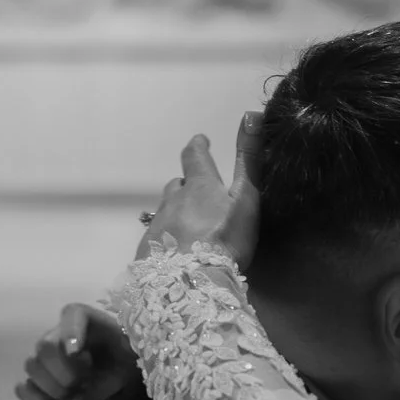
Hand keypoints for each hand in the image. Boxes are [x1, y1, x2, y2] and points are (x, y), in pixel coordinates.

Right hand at [13, 302, 140, 399]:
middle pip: (44, 346)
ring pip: (32, 367)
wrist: (120, 380)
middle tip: (82, 383)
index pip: (72, 314)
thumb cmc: (124, 359)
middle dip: (64, 371)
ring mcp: (43, 357)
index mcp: (83, 318)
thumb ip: (117, 345)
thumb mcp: (131, 349)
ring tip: (74, 393)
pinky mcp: (37, 381)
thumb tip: (78, 351)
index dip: (71, 334)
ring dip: (54, 388)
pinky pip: (24, 389)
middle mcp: (58, 334)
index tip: (77, 353)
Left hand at [136, 113, 261, 266]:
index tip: (201, 140)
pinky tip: (176, 253)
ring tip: (189, 227)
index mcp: (199, 186)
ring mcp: (158, 226)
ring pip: (166, 211)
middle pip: (178, 186)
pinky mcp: (148, 252)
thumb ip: (249, 160)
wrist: (190, 284)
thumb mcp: (246, 198)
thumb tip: (251, 114)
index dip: (198, 146)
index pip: (194, 155)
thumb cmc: (225, 240)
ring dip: (177, 213)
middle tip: (199, 194)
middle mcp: (173, 201)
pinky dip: (168, 239)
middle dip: (187, 186)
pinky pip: (157, 238)